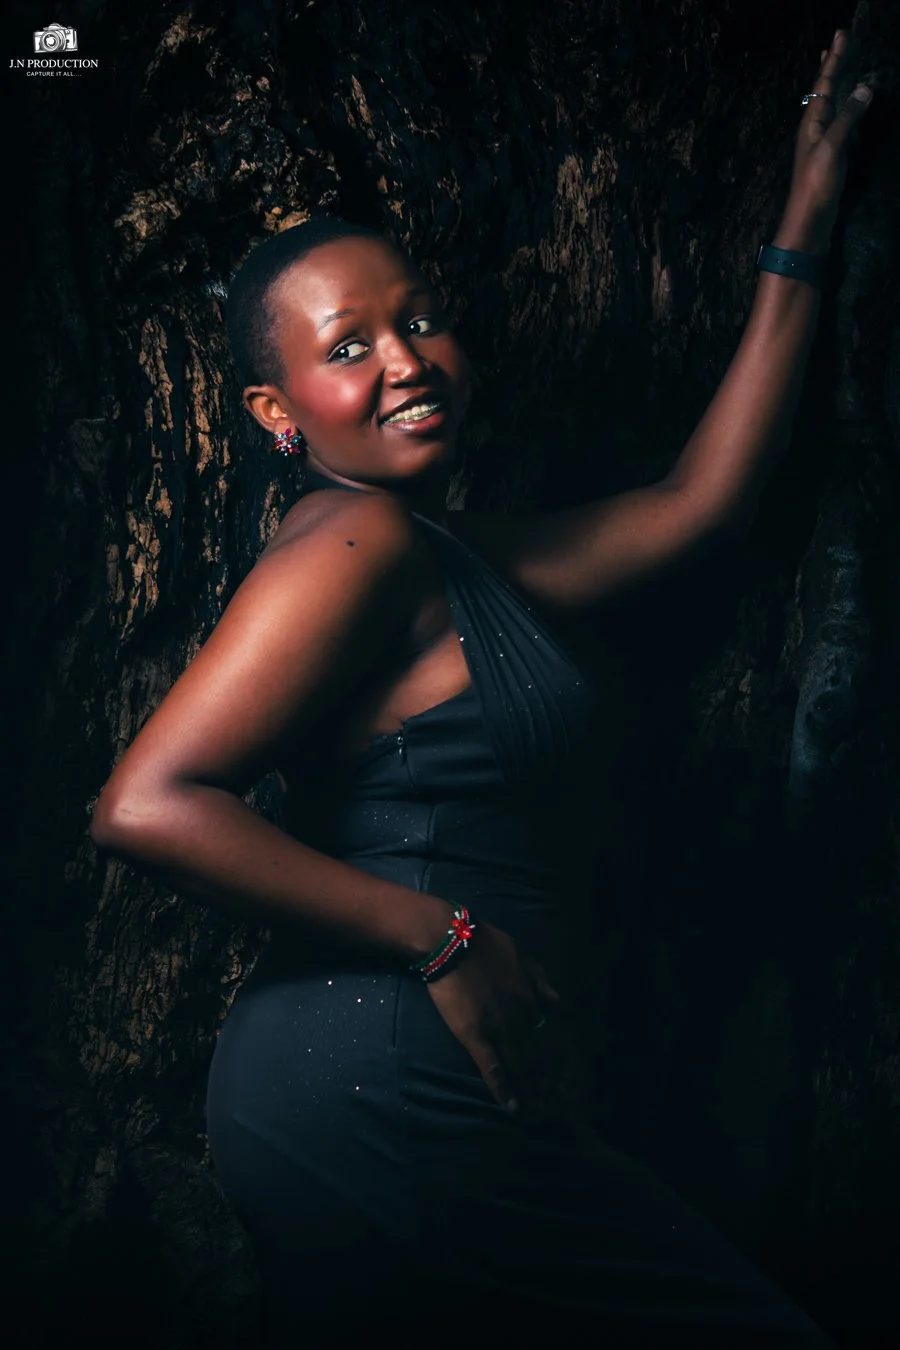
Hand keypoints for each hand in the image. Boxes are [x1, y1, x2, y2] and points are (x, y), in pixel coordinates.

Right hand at [424, 919, 560, 1110]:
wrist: (454, 944)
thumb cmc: (486, 945)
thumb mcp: (523, 955)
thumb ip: (540, 979)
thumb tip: (556, 1001)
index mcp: (530, 1000)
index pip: (543, 1034)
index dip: (548, 1053)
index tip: (553, 1071)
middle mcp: (519, 1019)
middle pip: (534, 1054)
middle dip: (542, 1077)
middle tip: (548, 1098)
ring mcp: (498, 1030)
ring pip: (518, 1065)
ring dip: (528, 1087)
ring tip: (534, 1106)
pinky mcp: (475, 1037)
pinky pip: (492, 1068)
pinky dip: (502, 1089)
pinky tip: (509, 1105)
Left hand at [779, 28, 873, 252]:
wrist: (809, 222)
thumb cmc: (815, 185)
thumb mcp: (831, 149)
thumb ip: (847, 118)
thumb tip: (864, 87)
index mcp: (812, 122)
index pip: (824, 83)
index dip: (834, 59)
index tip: (841, 35)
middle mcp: (814, 127)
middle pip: (824, 88)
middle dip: (832, 64)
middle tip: (839, 40)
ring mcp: (821, 141)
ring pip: (830, 102)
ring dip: (835, 81)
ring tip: (837, 62)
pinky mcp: (830, 154)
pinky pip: (838, 120)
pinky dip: (843, 104)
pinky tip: (846, 103)